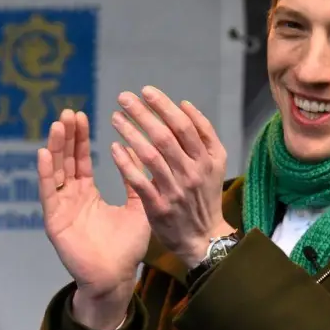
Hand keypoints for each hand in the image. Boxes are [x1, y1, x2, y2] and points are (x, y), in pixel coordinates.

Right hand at [37, 108, 150, 329]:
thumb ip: (136, 181)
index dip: (80, 139)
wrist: (116, 278)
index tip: (80, 115)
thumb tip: (137, 151)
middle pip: (65, 161)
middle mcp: (71, 198)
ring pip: (55, 173)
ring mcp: (61, 209)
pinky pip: (48, 194)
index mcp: (87, 195)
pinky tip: (43, 154)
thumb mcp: (137, 207)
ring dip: (55, 149)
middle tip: (67, 113)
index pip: (81, 160)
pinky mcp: (54, 222)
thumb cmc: (126, 248)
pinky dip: (45, 173)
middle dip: (66, 137)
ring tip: (57, 125)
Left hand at [107, 86, 231, 269]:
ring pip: (151, 155)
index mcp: (207, 158)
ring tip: (115, 117)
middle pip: (165, 136)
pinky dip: (126, 163)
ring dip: (131, 132)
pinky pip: (139, 180)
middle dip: (143, 113)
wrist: (203, 237)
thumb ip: (204, 134)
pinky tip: (114, 147)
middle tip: (123, 97)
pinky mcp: (159, 206)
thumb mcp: (215, 163)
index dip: (164, 106)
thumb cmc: (204, 195)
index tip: (145, 91)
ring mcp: (175, 189)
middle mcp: (193, 172)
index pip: (184, 125)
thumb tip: (185, 105)